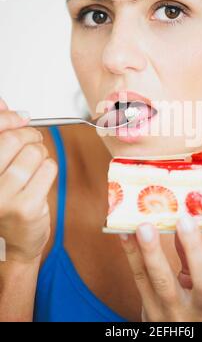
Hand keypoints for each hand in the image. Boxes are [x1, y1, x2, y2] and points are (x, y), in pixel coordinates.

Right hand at [0, 98, 57, 262]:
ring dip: (41, 153)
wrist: (11, 245)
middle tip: (33, 140)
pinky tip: (41, 179)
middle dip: (29, 135)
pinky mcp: (24, 207)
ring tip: (36, 164)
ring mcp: (1, 198)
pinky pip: (48, 168)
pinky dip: (49, 168)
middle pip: (12, 139)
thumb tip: (2, 103)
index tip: (21, 118)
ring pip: (33, 153)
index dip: (7, 118)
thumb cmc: (3, 202)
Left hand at [119, 215, 201, 321]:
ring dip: (153, 252)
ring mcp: (175, 312)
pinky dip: (132, 255)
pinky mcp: (150, 310)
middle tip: (185, 219)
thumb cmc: (195, 306)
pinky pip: (140, 280)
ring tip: (145, 226)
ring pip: (164, 283)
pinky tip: (125, 234)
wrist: (177, 338)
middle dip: (195, 250)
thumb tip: (186, 217)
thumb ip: (195, 257)